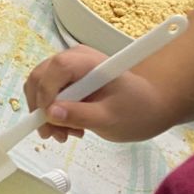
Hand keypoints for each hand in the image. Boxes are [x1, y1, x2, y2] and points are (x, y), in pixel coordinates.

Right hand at [23, 46, 178, 143]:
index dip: (45, 95)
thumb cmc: (138, 112)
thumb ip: (80, 115)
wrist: (152, 107)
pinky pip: (50, 91)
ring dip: (46, 113)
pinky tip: (69, 126)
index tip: (48, 123)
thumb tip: (50, 113)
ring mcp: (70, 66)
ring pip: (41, 86)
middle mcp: (74, 57)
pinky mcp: (69, 78)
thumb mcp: (110, 119)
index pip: (55, 70)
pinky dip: (53, 111)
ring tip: (66, 134)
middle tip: (55, 135)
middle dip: (42, 108)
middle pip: (42, 77)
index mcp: (88, 61)